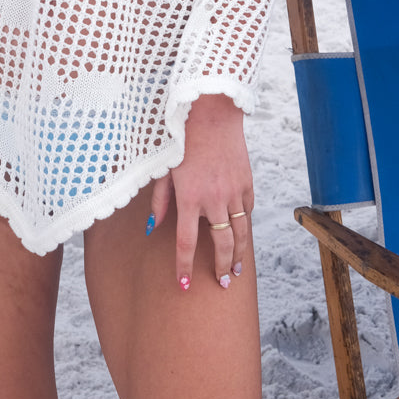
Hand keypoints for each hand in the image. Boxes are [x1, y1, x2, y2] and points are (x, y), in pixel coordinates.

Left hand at [148, 95, 254, 291]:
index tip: (185, 284)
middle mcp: (213, 199)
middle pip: (221, 244)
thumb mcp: (164, 169)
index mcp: (189, 197)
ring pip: (240, 233)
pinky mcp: (246, 182)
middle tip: (222, 283)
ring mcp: (233, 191)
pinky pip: (247, 211)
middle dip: (222, 268)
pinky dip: (244, 225)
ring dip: (239, 255)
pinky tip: (241, 235)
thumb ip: (159, 201)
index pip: (186, 243)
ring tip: (237, 271)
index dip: (185, 267)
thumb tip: (151, 228)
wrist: (211, 114)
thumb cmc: (181, 139)